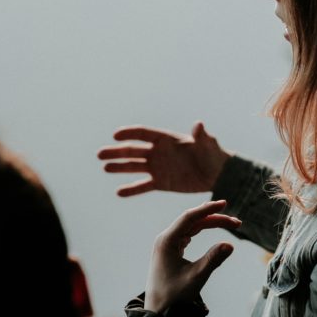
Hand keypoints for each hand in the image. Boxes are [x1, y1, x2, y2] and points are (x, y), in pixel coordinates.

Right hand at [97, 122, 230, 196]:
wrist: (216, 174)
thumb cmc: (213, 154)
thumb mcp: (208, 144)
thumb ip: (201, 136)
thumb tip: (199, 125)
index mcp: (166, 139)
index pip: (144, 133)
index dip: (129, 134)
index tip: (116, 136)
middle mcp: (158, 152)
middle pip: (133, 150)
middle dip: (117, 152)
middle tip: (100, 154)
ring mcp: (158, 167)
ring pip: (134, 167)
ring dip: (119, 167)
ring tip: (105, 168)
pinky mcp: (161, 183)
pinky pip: (143, 186)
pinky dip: (132, 189)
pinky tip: (119, 192)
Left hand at [146, 199, 240, 312]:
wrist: (158, 311)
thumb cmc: (174, 296)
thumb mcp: (196, 278)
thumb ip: (213, 260)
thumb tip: (230, 245)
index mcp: (166, 241)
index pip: (189, 217)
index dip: (208, 209)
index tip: (224, 203)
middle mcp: (165, 239)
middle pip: (192, 220)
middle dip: (215, 218)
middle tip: (237, 223)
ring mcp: (167, 244)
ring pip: (191, 226)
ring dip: (210, 223)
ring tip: (231, 224)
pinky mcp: (171, 250)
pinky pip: (188, 233)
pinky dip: (202, 230)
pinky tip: (212, 226)